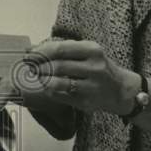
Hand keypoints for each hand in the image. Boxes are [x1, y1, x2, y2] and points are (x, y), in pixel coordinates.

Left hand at [17, 39, 137, 115]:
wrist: (122, 90)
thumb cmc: (99, 68)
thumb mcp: (86, 53)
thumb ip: (62, 49)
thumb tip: (32, 49)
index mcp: (92, 50)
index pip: (60, 49)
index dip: (40, 53)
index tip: (29, 56)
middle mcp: (94, 67)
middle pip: (57, 66)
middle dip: (39, 67)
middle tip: (30, 68)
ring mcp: (91, 86)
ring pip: (57, 83)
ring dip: (42, 80)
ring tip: (38, 78)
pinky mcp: (87, 102)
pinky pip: (61, 96)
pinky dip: (50, 91)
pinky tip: (47, 88)